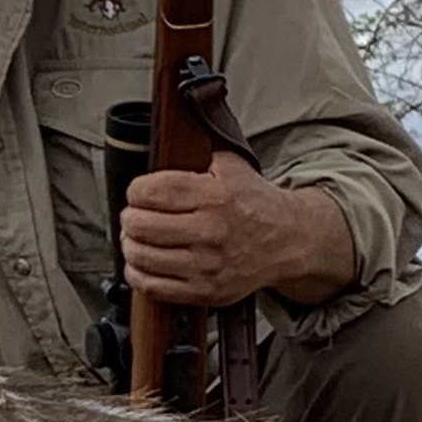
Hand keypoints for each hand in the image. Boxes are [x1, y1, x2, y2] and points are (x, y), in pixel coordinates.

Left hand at [119, 153, 355, 309]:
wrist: (291, 241)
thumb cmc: (255, 203)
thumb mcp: (232, 165)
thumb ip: (199, 150)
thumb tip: (166, 130)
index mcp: (214, 195)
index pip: (149, 191)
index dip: (135, 190)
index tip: (139, 193)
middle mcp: (211, 231)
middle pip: (139, 224)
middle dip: (130, 217)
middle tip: (135, 215)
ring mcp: (208, 265)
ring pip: (142, 256)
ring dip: (131, 245)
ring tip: (137, 238)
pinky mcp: (206, 291)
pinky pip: (153, 287)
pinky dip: (138, 273)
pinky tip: (143, 262)